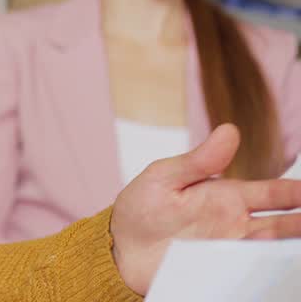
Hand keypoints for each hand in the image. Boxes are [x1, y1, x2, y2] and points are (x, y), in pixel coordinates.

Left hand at [110, 124, 300, 293]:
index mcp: (227, 197)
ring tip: (298, 247)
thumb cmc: (142, 208)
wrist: (119, 246)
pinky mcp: (216, 272)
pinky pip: (246, 273)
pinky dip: (262, 270)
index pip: (273, 195)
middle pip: (281, 226)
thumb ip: (198, 160)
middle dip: (300, 224)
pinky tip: (275, 268)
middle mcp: (235, 225)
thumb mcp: (164, 177)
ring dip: (288, 248)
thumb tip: (229, 130)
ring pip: (269, 251)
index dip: (296, 193)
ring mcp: (227, 250)